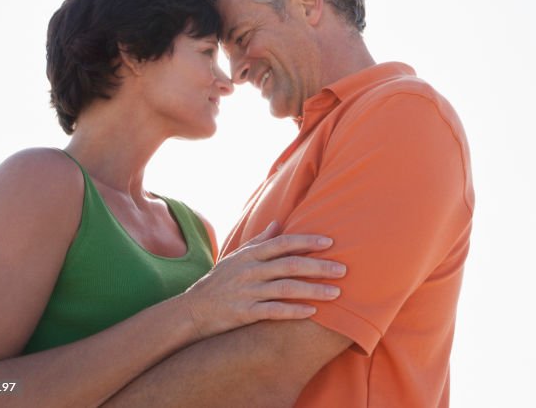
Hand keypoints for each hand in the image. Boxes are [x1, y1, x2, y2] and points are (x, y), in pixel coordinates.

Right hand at [180, 222, 345, 338]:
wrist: (192, 310)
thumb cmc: (219, 281)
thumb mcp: (236, 257)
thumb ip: (259, 241)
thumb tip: (278, 222)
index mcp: (251, 255)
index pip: (283, 243)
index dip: (307, 241)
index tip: (330, 242)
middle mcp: (250, 271)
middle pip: (290, 265)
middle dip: (318, 266)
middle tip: (343, 269)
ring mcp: (247, 292)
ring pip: (286, 288)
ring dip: (313, 290)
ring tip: (336, 293)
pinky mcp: (244, 313)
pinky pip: (273, 311)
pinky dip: (293, 311)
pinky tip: (312, 312)